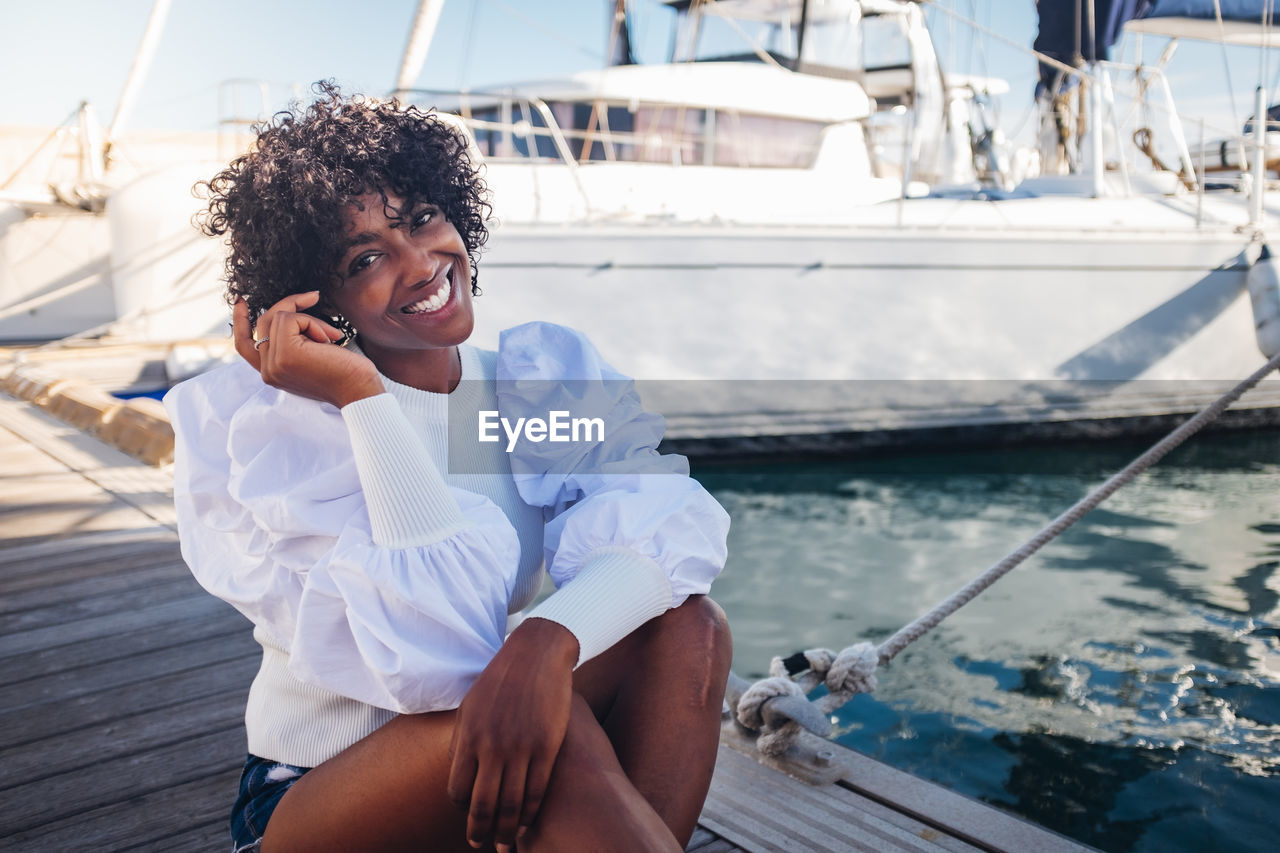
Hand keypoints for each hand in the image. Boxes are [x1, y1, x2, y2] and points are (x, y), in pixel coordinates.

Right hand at [232, 292, 383, 407]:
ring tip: (331, 337)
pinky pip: (290, 318)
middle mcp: (267, 371)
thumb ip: (293, 344)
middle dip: (289, 305)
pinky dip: (313, 322)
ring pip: (279, 317)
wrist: (359, 390)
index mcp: (272, 373)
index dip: (240, 321)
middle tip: (313, 297)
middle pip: (264, 323)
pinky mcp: (285, 352)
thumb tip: (289, 314)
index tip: (241, 301)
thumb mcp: (311, 357)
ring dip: (310, 319)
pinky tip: (329, 340)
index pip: (245, 345)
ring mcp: (273, 363)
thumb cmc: (345, 374)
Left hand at [447, 618, 579, 849]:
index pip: (458, 790)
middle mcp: (492, 746)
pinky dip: (530, 812)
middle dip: (481, 832)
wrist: (536, 654)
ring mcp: (520, 747)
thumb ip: (462, 740)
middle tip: (482, 845)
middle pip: (483, 804)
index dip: (462, 810)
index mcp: (469, 736)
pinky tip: (528, 822)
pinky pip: (537, 790)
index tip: (469, 818)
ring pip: (511, 804)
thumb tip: (455, 770)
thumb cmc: (500, 679)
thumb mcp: (470, 705)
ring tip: (506, 845)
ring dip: (507, 831)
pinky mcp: (547, 745)